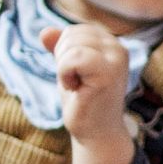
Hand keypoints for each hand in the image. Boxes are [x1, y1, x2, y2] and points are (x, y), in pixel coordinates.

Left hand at [42, 24, 134, 145]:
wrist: (95, 133)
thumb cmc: (83, 100)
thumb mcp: (68, 68)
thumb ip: (60, 47)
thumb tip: (44, 32)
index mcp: (111, 43)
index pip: (75, 30)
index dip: (64, 52)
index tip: (76, 75)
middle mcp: (118, 47)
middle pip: (72, 34)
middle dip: (63, 59)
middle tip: (77, 83)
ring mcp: (115, 60)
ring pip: (71, 45)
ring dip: (64, 69)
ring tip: (78, 86)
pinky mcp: (108, 73)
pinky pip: (73, 58)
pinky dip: (65, 74)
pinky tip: (76, 89)